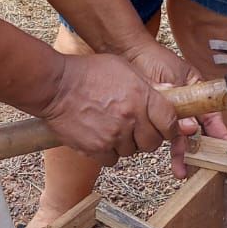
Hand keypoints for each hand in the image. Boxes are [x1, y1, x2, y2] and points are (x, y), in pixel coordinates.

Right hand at [36, 52, 186, 169]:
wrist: (55, 86)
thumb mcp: (124, 68)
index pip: (169, 121)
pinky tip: (100, 137)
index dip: (171, 128)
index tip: (166, 129)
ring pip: (132, 151)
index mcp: (141, 96)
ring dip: (126, 144)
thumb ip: (147, 85)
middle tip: (136, 129)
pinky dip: (108, 152)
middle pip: (152, 142)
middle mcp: (130, 118)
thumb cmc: (88, 73)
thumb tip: (169, 95)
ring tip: (112, 128)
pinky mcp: (96, 148)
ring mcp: (113, 135)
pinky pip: (112, 159)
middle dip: (147, 137)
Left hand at [120, 38, 226, 176]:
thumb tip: (191, 128)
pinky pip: (164, 135)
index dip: (219, 133)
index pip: (212, 117)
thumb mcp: (176, 79)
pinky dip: (166, 145)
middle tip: (200, 166)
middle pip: (196, 132)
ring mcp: (171, 113)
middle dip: (198, 150)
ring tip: (180, 170)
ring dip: (181, 153)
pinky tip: (169, 158)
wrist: (130, 55)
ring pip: (180, 137)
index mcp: (197, 93)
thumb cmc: (156, 59)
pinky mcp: (155, 118)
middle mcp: (186, 106)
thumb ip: (183, 103)